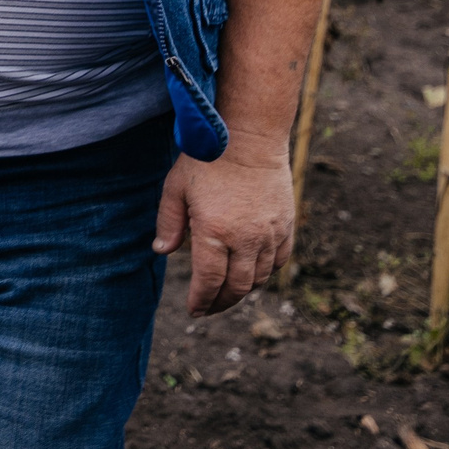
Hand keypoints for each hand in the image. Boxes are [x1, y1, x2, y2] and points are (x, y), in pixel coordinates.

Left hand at [153, 141, 293, 314]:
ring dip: (243, 291)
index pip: (209, 281)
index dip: (201, 300)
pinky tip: (252, 274)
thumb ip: (169, 222)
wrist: (249, 137)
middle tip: (208, 308)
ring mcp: (269, 234)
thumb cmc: (207, 160)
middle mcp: (246, 239)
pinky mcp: (286, 226)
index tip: (194, 310)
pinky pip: (279, 261)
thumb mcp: (176, 187)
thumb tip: (161, 252)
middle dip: (221, 303)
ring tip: (227, 293)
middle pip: (237, 287)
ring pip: (260, 278)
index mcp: (214, 232)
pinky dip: (265, 273)